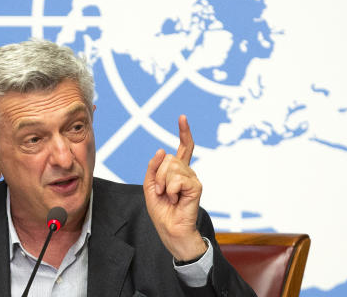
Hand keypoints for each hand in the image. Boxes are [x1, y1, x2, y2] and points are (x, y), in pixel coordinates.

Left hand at [143, 115, 207, 261]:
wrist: (170, 229)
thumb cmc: (161, 210)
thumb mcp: (150, 185)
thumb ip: (153, 167)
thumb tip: (161, 150)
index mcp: (177, 170)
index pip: (183, 147)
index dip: (184, 132)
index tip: (182, 118)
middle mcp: (187, 171)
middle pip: (169, 158)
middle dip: (158, 175)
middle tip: (161, 192)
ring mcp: (193, 177)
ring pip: (171, 167)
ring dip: (163, 184)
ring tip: (168, 197)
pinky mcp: (196, 186)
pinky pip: (177, 179)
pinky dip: (170, 191)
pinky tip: (175, 199)